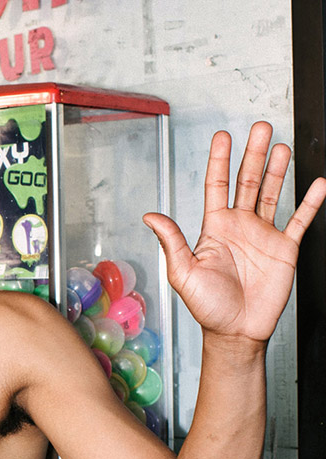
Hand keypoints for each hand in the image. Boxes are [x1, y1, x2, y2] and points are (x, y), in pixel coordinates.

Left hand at [143, 123, 325, 345]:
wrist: (236, 331)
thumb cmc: (206, 306)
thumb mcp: (183, 273)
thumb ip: (172, 242)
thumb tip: (150, 216)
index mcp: (213, 228)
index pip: (216, 186)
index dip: (220, 161)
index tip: (223, 136)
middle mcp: (239, 226)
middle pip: (247, 181)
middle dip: (253, 154)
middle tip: (261, 126)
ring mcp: (263, 234)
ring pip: (271, 193)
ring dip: (277, 169)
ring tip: (280, 144)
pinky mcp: (285, 247)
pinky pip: (300, 219)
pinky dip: (310, 201)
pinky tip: (318, 182)